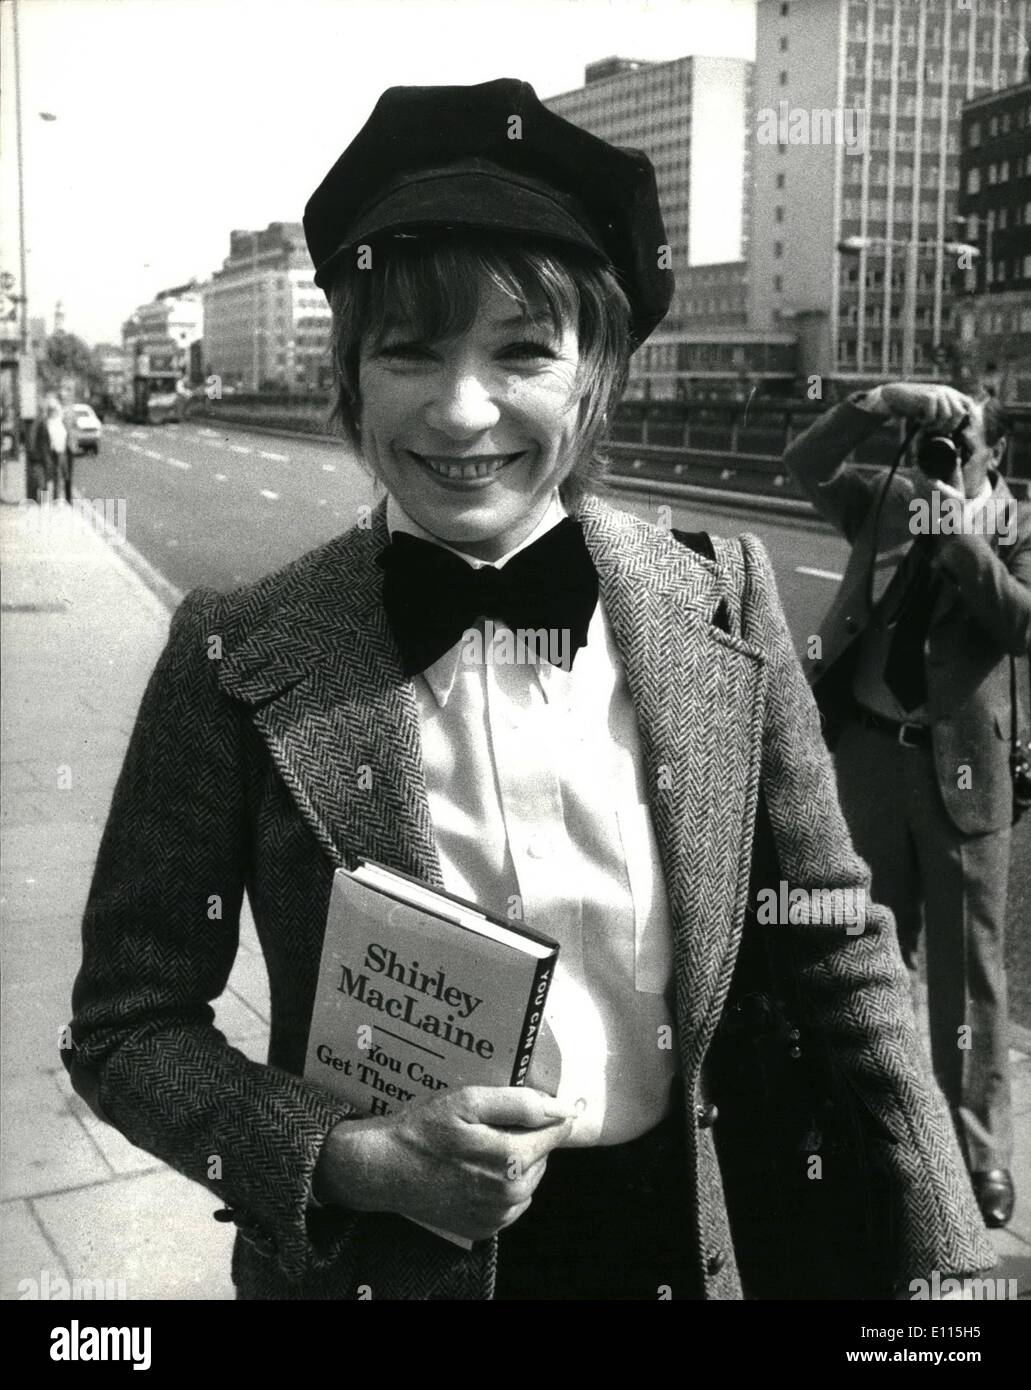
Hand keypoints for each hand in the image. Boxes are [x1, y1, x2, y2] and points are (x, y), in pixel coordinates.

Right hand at [314, 1086, 578, 1241]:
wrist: (384, 1168)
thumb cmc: (422, 1129)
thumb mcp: (467, 1101)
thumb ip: (520, 1104)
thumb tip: (561, 1109)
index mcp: (511, 1159)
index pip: (557, 1131)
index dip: (545, 1113)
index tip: (524, 1105)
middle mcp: (509, 1193)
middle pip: (543, 1156)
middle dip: (526, 1137)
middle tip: (489, 1124)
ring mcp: (497, 1214)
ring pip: (529, 1179)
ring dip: (516, 1161)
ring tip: (480, 1146)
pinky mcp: (484, 1226)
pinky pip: (511, 1201)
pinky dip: (501, 1183)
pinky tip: (474, 1169)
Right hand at [879, 382, 973, 433]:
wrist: (896, 397)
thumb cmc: (914, 406)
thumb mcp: (933, 408)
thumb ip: (945, 412)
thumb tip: (956, 430)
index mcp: (950, 393)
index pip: (968, 403)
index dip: (968, 416)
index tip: (958, 429)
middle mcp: (947, 391)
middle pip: (959, 413)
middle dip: (949, 426)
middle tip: (936, 429)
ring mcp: (938, 393)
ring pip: (947, 416)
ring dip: (935, 425)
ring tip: (926, 425)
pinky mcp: (928, 397)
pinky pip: (933, 416)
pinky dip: (925, 422)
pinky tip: (919, 419)